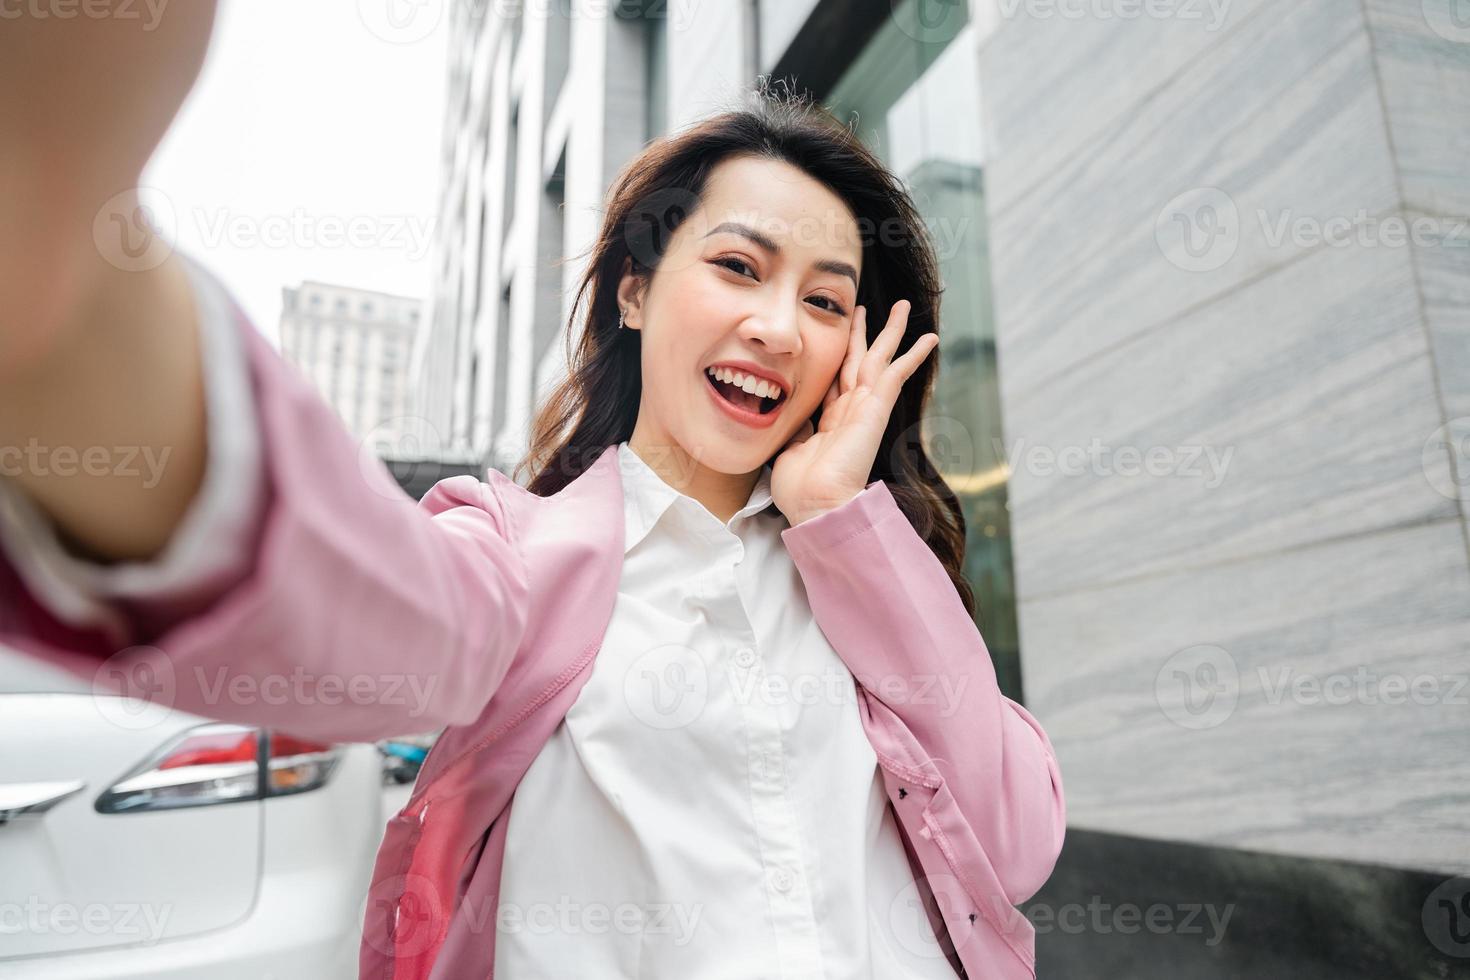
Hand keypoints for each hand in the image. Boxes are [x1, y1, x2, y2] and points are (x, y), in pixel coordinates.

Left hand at [771, 300, 938, 524]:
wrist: (817, 507)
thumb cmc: (800, 489)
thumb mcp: (789, 451)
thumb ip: (795, 429)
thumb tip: (793, 414)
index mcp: (831, 421)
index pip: (837, 380)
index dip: (839, 354)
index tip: (842, 334)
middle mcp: (850, 412)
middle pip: (859, 362)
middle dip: (864, 334)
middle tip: (866, 307)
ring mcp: (865, 410)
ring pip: (880, 360)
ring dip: (892, 333)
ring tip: (904, 307)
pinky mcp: (876, 410)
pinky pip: (895, 375)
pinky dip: (912, 355)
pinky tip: (929, 337)